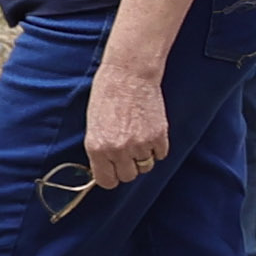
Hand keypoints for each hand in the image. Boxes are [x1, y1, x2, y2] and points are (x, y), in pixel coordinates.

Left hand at [84, 63, 172, 188]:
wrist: (129, 75)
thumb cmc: (108, 95)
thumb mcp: (94, 126)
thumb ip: (100, 150)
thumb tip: (107, 168)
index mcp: (97, 148)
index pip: (107, 181)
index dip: (111, 176)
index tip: (115, 171)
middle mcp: (118, 150)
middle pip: (128, 176)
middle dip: (129, 166)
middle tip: (128, 151)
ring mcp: (140, 144)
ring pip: (146, 166)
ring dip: (144, 156)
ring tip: (140, 137)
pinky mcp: (159, 136)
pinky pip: (161, 154)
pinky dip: (157, 147)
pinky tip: (150, 131)